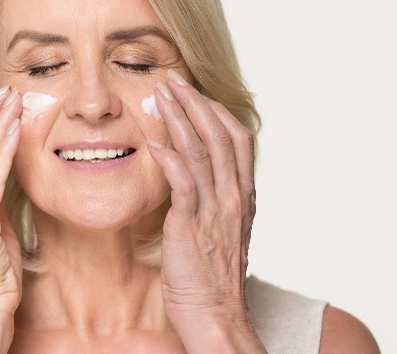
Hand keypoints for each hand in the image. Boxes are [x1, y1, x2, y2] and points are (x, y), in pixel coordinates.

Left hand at [148, 71, 264, 352]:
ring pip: (202, 152)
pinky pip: (184, 185)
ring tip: (160, 96)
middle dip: (196, 102)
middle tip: (172, 80)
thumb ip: (213, 199)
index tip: (195, 92)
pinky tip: (155, 144)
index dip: (216, 111)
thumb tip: (195, 176)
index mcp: (242, 196)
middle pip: (219, 135)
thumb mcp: (221, 230)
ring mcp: (214, 211)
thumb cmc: (213, 277)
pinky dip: (170, 161)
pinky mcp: (191, 227)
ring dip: (180, 119)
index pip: (237, 139)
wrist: (216, 316)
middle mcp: (233, 197)